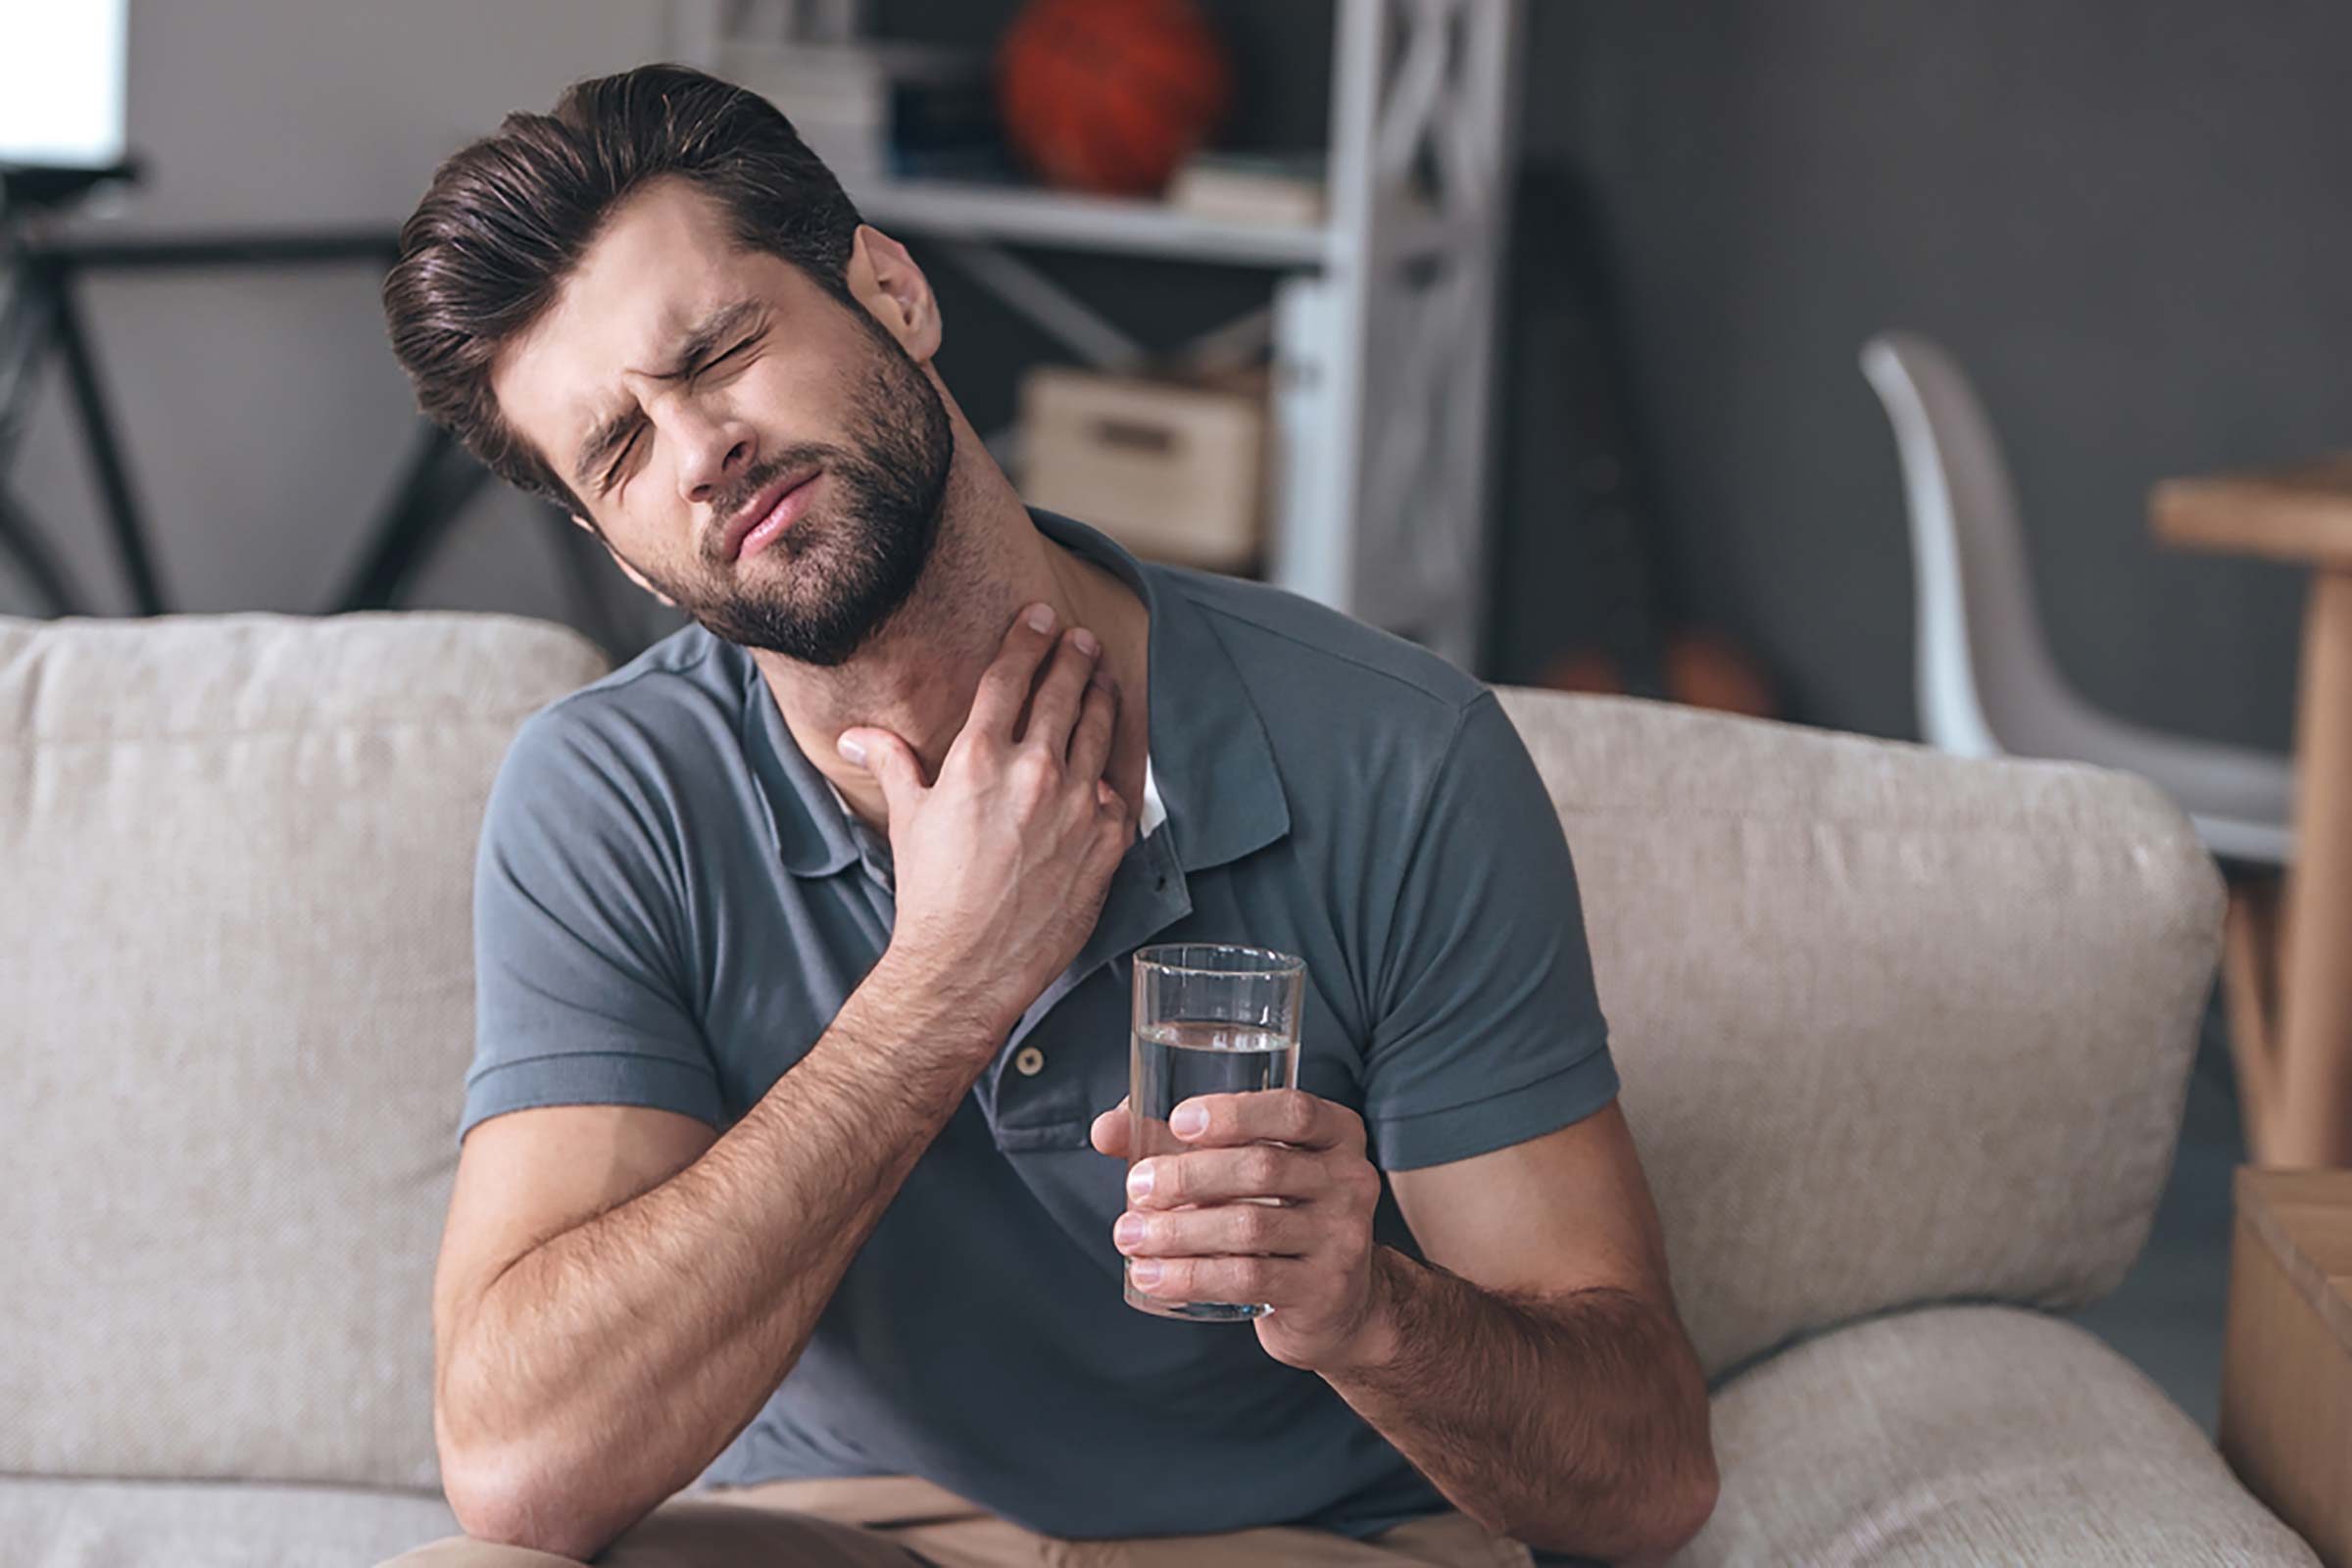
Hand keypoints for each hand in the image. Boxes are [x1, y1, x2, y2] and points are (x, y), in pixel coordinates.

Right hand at [841, 603, 1133, 1039]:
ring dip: (1101, 699)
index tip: (1040, 619)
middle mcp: (1034, 771)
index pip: (1010, 677)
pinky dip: (1110, 776)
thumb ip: (892, 763)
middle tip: (1080, 641)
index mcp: (980, 757)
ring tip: (1103, 680)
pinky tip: (1107, 767)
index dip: (1028, 640)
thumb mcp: (908, 818)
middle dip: (1073, 658)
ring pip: (1099, 732)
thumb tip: (856, 736)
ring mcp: (1078, 805)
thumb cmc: (932, 893)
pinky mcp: (1106, 841)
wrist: (968, 963)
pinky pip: (1117, 794)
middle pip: (1063, 693)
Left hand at [1091, 1089, 1390, 1371]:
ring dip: (1177, 1232)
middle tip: (1135, 1188)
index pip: (1293, 1110)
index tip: (1178, 1122)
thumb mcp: (1244, 1172)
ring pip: (1250, 1228)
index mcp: (1336, 1135)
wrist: (1340, 1303)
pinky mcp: (1324, 1291)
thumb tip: (1106, 1128)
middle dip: (1188, 1176)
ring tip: (1128, 1236)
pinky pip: (1250, 1280)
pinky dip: (1191, 1277)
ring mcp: (1343, 1238)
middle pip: (1262, 1167)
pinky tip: (1151, 1277)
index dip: (1235, 1113)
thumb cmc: (1279, 1216)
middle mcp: (1351, 1180)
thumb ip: (1179, 1144)